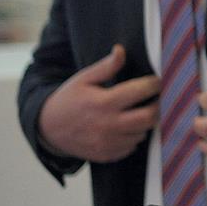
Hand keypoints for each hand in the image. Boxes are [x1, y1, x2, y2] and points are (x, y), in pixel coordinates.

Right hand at [37, 44, 160, 162]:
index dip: (154, 84)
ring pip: (143, 133)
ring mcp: (108, 143)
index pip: (141, 91)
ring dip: (145, 122)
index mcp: (104, 102)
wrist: (48, 129)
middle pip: (149, 117)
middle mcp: (109, 125)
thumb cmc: (68, 100)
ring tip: (140, 111)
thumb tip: (120, 50)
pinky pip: (132, 146)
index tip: (158, 80)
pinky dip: (134, 136)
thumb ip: (105, 66)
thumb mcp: (83, 79)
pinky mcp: (107, 155)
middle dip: (158, 106)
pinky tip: (127, 126)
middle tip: (157, 98)